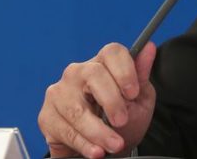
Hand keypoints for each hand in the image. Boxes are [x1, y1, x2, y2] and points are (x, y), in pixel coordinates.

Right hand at [38, 42, 157, 158]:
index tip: (133, 93)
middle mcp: (78, 73)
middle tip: (122, 121)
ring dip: (98, 131)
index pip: (112, 52)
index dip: (124, 70)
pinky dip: (84, 143)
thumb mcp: (138, 99)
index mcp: (103, 63)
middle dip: (111, 101)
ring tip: (114, 144)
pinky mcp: (47, 116)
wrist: (104, 148)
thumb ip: (141, 75)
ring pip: (77, 108)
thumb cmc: (121, 119)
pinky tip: (96, 151)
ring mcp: (59, 93)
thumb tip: (150, 48)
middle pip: (93, 74)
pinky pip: (65, 130)